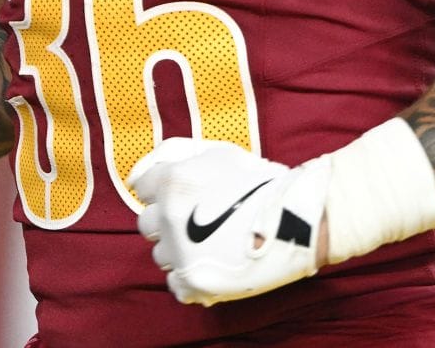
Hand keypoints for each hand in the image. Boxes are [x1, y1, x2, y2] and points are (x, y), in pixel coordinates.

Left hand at [129, 138, 329, 305]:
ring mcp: (180, 254)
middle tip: (199, 220)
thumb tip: (135, 177)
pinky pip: (175, 284)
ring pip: (160, 254)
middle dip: (167, 221)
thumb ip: (171, 153)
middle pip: (146, 224)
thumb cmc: (259, 181)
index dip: (166, 190)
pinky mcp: (195, 284)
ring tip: (211, 243)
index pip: (143, 189)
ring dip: (178, 249)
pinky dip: (190, 277)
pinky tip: (213, 264)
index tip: (188, 195)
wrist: (299, 219)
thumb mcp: (216, 151)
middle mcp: (169, 218)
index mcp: (173, 182)